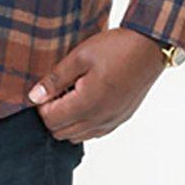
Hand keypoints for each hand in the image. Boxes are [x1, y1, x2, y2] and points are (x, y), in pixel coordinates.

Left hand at [26, 27, 168, 142]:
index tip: (46, 89)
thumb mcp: (79, 57)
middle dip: (52, 116)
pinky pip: (94, 133)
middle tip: (57, 92)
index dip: (41, 106)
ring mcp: (112, 122)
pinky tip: (86, 102)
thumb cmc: (116, 48)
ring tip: (71, 96)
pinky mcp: (120, 119)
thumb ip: (55, 79)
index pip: (50, 121)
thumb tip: (34, 97)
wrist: (150, 47)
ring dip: (67, 122)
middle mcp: (100, 119)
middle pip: (61, 133)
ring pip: (77, 137)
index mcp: (87, 104)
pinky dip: (84, 124)